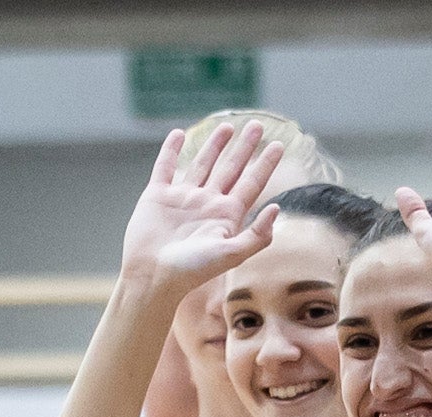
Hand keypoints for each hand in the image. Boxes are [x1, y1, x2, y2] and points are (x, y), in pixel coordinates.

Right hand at [118, 119, 285, 295]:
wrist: (152, 277)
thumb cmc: (191, 270)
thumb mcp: (231, 255)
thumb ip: (257, 236)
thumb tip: (277, 208)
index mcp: (226, 215)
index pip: (251, 183)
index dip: (266, 164)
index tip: (279, 145)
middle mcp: (206, 203)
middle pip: (231, 168)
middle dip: (244, 148)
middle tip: (257, 125)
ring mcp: (181, 198)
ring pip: (202, 164)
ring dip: (214, 145)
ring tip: (226, 127)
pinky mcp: (156, 196)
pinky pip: (165, 167)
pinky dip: (171, 150)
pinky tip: (178, 135)